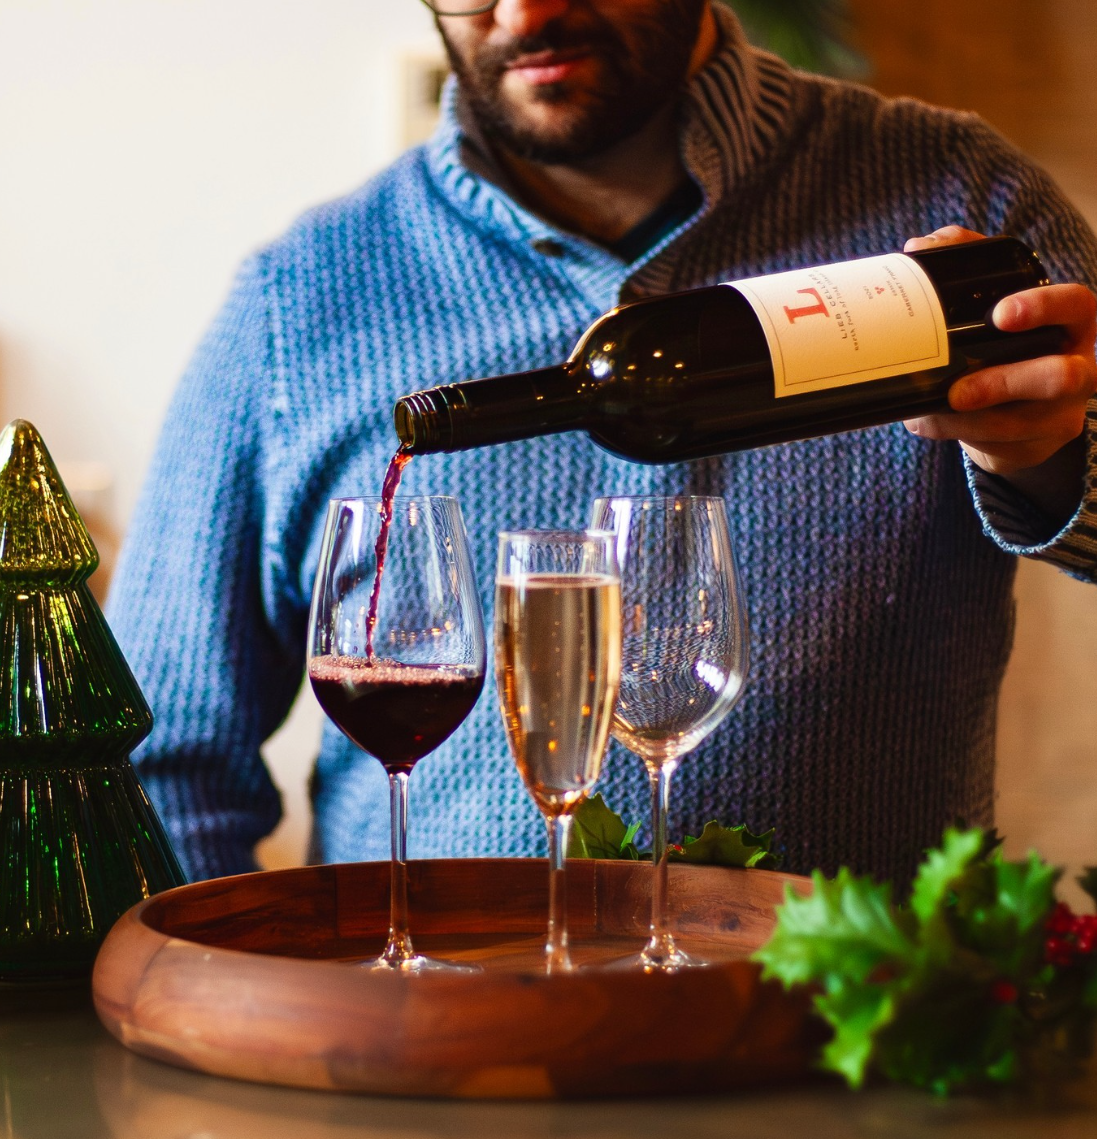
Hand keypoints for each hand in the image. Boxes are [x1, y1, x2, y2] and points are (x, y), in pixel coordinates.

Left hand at [902, 226, 1096, 523]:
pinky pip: (994, 446)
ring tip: (925, 408)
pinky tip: (924, 420)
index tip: (1001, 313)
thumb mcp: (992, 300)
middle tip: (958, 390)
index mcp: (1070, 322)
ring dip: (962, 420)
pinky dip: (951, 433)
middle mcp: (1078, 367)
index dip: (1044, 307)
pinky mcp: (1036, 446)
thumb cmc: (1005, 341)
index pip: (1076, 305)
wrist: (1014, 403)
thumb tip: (919, 248)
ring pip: (1017, 423)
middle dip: (1006, 383)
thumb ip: (964, 263)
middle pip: (1063, 377)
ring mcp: (1060, 413)